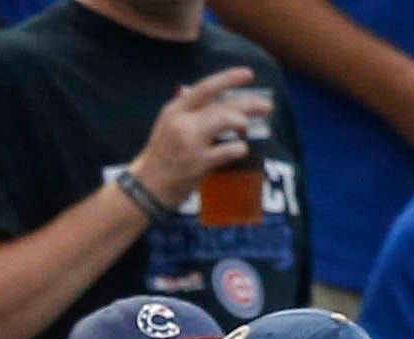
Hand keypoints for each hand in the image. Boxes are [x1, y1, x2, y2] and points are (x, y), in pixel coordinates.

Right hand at [129, 66, 270, 208]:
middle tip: (267, 106)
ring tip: (248, 128)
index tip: (249, 74)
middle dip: (249, 103)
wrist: (146, 188)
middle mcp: (182, 122)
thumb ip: (190, 113)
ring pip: (226, 120)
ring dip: (243, 122)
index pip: (206, 87)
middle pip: (222, 105)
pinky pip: (228, 150)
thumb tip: (223, 105)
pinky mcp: (198, 163)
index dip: (229, 78)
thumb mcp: (169, 126)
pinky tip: (241, 149)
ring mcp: (191, 143)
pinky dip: (239, 148)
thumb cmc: (161, 157)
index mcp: (175, 109)